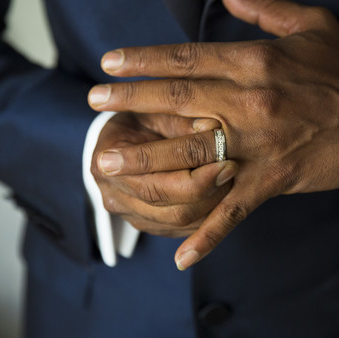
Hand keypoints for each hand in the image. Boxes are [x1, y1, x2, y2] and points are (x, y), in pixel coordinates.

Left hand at [88, 0, 338, 268]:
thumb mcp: (310, 24)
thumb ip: (264, 10)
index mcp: (255, 62)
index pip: (187, 58)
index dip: (144, 60)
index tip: (110, 63)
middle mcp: (251, 101)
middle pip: (179, 100)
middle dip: (131, 101)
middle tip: (93, 102)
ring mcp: (260, 144)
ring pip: (193, 153)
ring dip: (147, 160)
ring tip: (108, 165)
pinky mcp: (275, 179)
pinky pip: (234, 209)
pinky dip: (208, 233)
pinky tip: (181, 255)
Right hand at [91, 112, 237, 236]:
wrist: (123, 133)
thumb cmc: (139, 112)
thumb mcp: (154, 108)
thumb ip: (180, 121)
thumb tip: (212, 127)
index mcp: (104, 165)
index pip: (156, 185)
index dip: (195, 177)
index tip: (225, 161)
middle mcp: (114, 197)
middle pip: (172, 210)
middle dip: (209, 192)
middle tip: (234, 169)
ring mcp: (131, 215)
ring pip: (181, 223)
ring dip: (213, 205)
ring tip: (233, 179)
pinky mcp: (149, 224)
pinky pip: (184, 229)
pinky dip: (208, 216)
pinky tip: (224, 193)